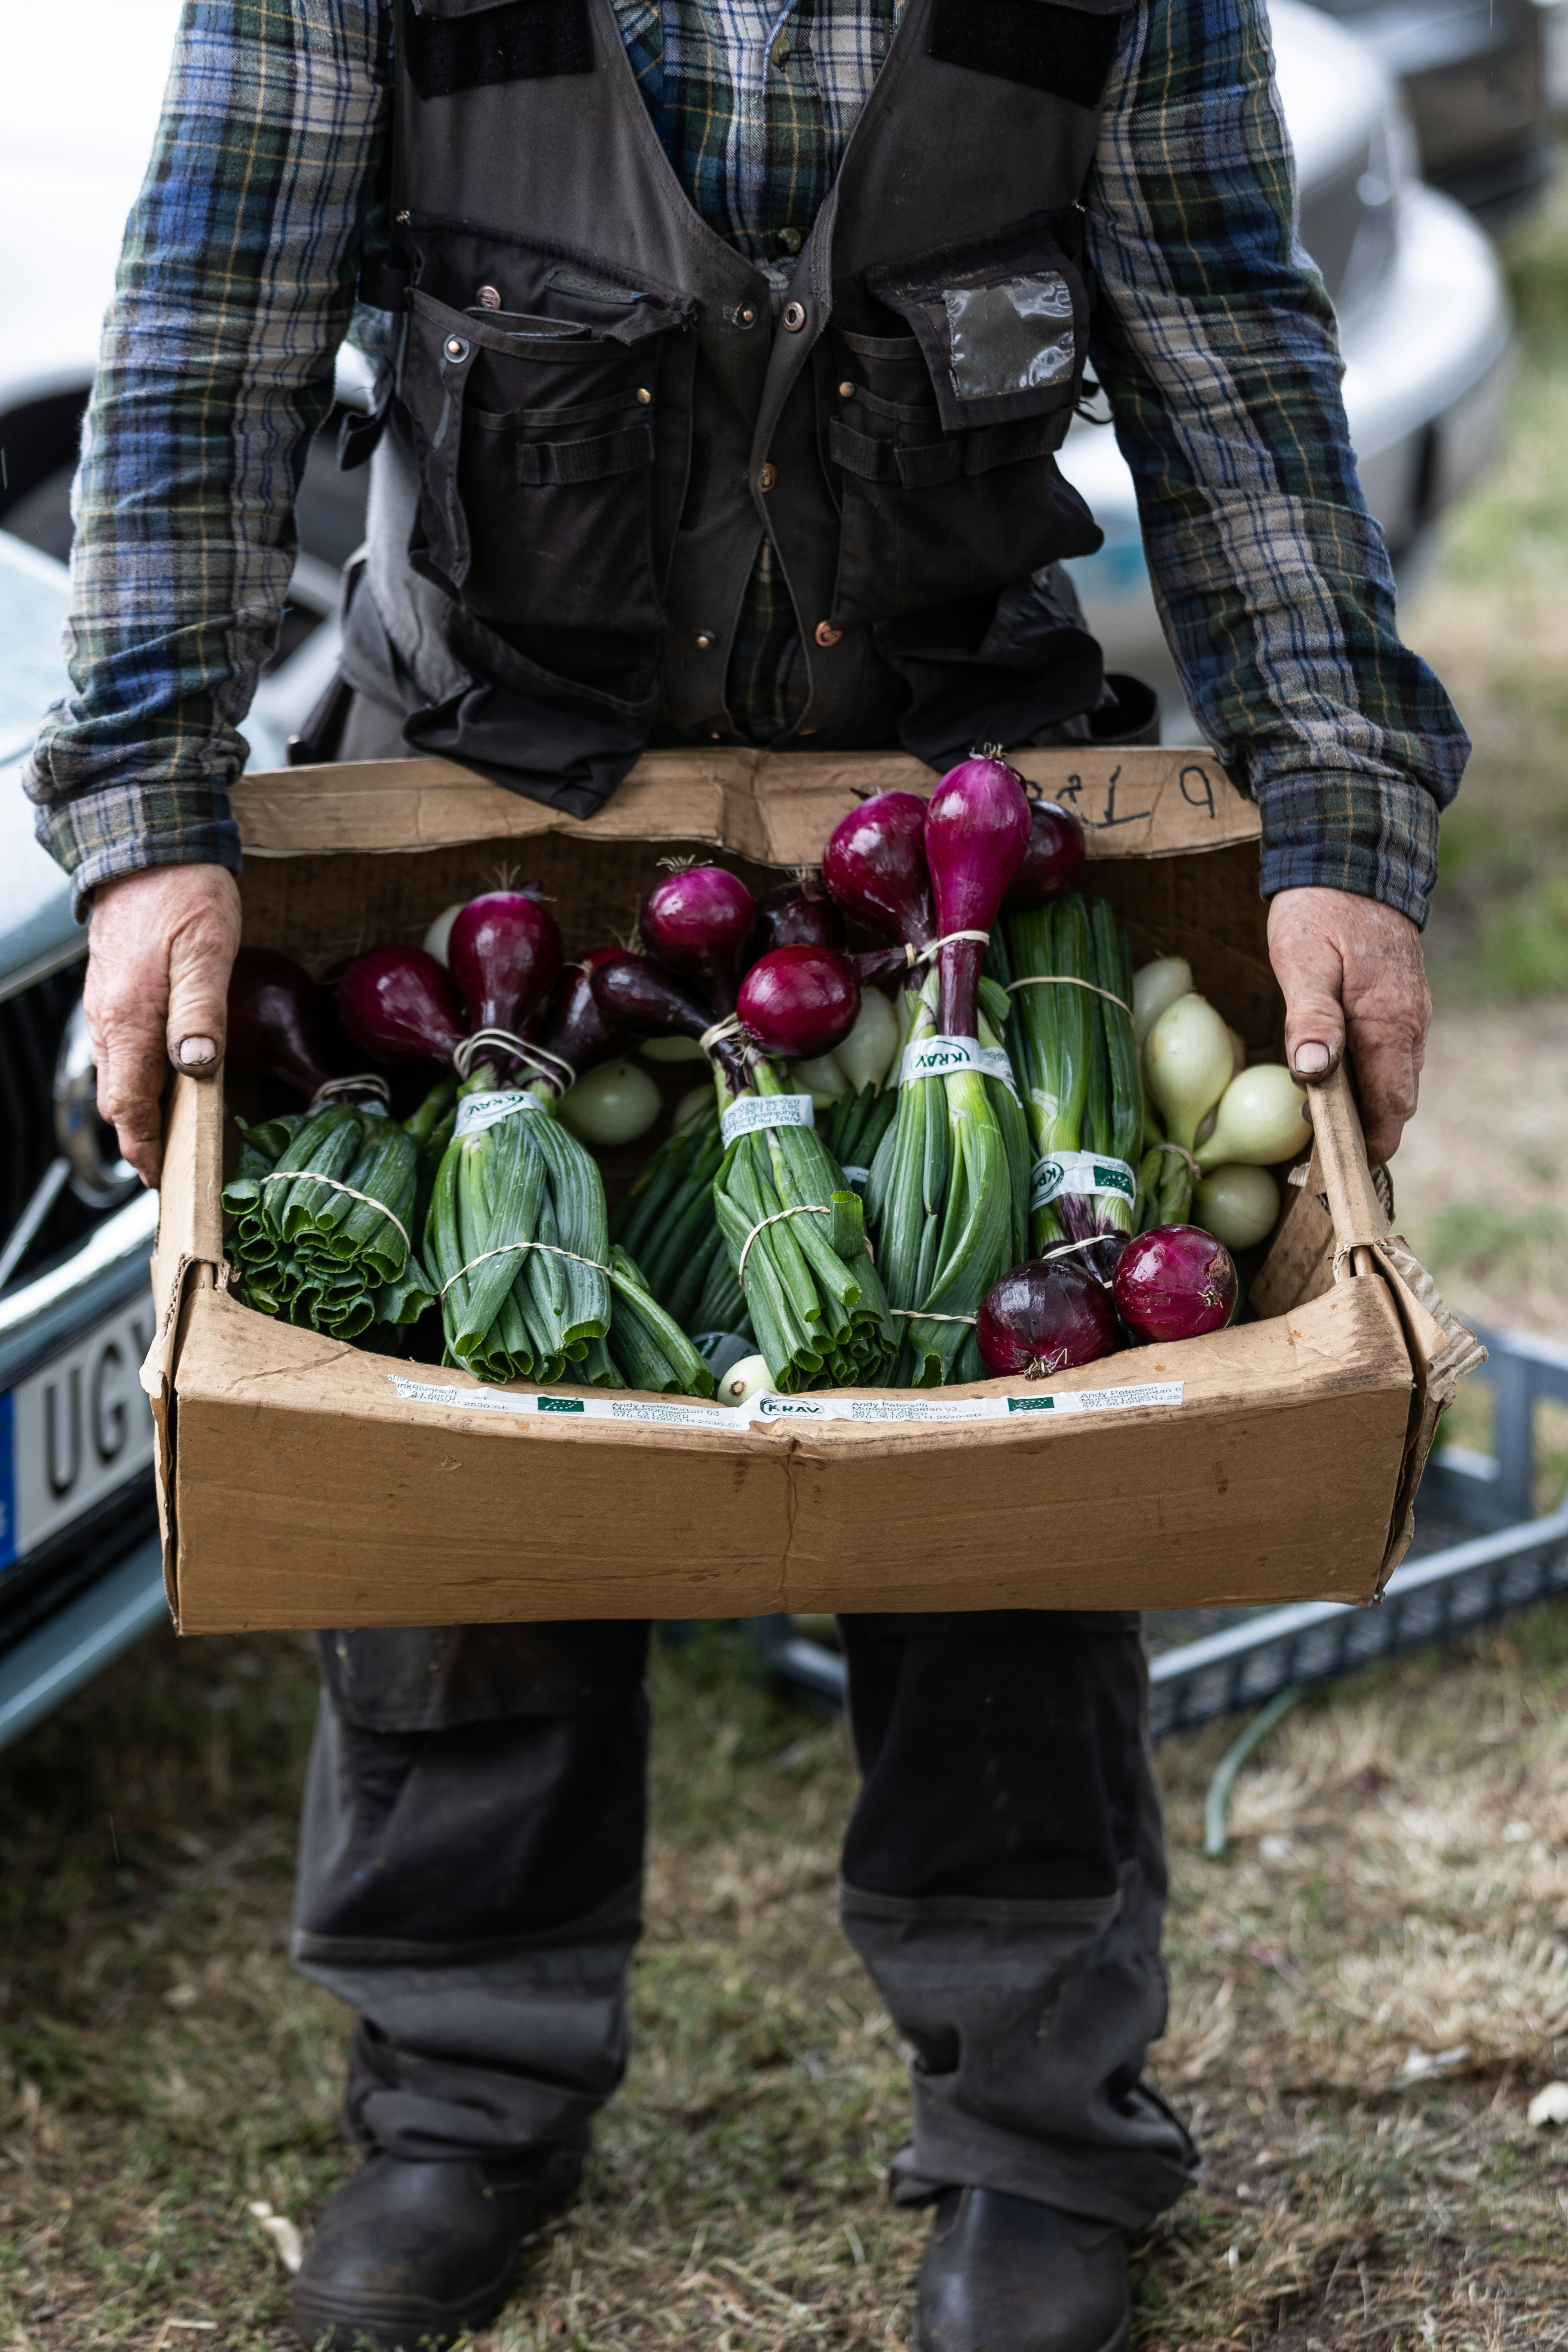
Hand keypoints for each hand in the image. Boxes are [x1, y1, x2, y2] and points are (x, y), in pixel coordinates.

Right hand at [84, 864, 241, 1184]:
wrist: (146, 847)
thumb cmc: (184, 895)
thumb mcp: (206, 951)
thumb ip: (201, 1011)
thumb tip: (196, 1066)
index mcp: (129, 1019)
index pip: (129, 1105)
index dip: (146, 1148)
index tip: (164, 1180)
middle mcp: (109, 1021)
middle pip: (119, 1101)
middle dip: (144, 1140)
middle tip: (179, 1169)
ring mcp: (107, 1009)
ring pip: (118, 1077)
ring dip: (141, 1111)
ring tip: (177, 1137)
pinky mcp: (113, 995)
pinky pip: (121, 1052)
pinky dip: (139, 1079)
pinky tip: (170, 1083)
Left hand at [1266, 885, 1430, 1165]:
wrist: (1352, 858)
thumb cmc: (1320, 911)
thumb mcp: (1303, 963)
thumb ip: (1311, 1018)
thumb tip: (1314, 1074)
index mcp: (1389, 1024)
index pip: (1389, 1107)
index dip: (1367, 1145)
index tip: (1337, 1171)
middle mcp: (1410, 1026)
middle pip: (1396, 1103)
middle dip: (1365, 1134)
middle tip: (1319, 1158)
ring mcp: (1410, 1015)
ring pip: (1395, 1080)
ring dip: (1366, 1107)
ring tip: (1321, 1127)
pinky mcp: (1401, 1003)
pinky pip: (1391, 1055)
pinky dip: (1369, 1078)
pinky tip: (1334, 1082)